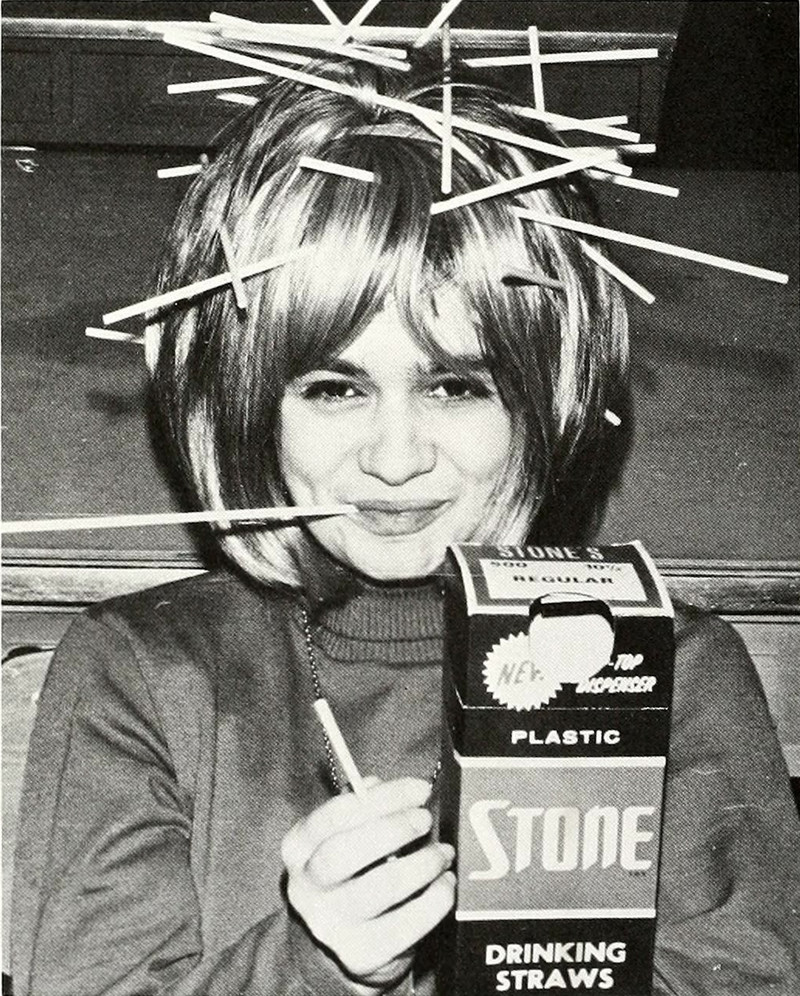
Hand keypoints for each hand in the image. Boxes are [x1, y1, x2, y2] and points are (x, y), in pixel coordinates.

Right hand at [282, 777, 455, 990]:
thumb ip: (359, 806)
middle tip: (425, 819)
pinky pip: (404, 927)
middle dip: (394, 829)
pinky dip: (433, 901)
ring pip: (379, 889)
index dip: (382, 798)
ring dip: (421, 864)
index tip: (419, 789)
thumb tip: (377, 785)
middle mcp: (306, 887)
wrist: (342, 939)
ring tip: (443, 853)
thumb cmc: (351, 870)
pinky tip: (445, 884)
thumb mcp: (345, 834)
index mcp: (298, 847)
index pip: (335, 814)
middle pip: (343, 853)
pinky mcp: (360, 955)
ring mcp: (330, 925)